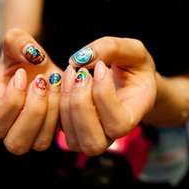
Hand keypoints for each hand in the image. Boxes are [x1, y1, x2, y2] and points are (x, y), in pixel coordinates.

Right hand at [0, 28, 62, 154]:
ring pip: (40, 143)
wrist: (39, 65)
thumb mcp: (16, 42)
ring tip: (53, 83)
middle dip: (33, 112)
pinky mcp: (52, 133)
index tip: (23, 74)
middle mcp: (9, 130)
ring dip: (51, 112)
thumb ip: (16, 41)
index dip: (11, 101)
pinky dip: (65, 111)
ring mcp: (32, 136)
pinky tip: (65, 87)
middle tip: (41, 82)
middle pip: (16, 143)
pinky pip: (60, 135)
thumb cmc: (21, 56)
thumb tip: (32, 54)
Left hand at [61, 37, 157, 155]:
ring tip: (71, 72)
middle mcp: (110, 136)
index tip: (101, 67)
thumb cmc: (134, 67)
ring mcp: (88, 137)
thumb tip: (80, 58)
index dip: (104, 95)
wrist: (127, 81)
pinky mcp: (69, 129)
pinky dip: (54, 100)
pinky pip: (55, 125)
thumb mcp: (133, 51)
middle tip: (80, 72)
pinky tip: (62, 78)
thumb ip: (112, 48)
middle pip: (92, 139)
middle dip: (80, 102)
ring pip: (70, 134)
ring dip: (65, 100)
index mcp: (131, 120)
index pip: (117, 123)